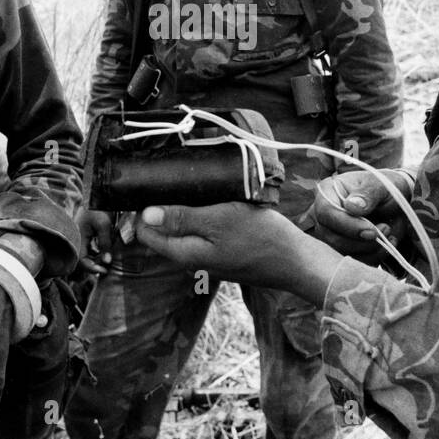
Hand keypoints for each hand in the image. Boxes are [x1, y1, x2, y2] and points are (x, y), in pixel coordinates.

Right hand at [76, 207, 114, 276]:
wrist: (100, 194)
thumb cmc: (100, 208)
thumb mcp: (105, 225)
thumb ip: (105, 244)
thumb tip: (107, 261)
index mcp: (78, 237)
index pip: (81, 260)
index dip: (91, 268)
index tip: (104, 270)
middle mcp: (77, 238)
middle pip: (84, 259)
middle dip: (96, 264)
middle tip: (107, 267)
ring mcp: (81, 236)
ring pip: (88, 254)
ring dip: (98, 257)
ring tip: (108, 256)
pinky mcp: (86, 234)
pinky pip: (91, 248)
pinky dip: (98, 251)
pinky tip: (107, 248)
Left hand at [134, 203, 343, 305]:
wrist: (296, 260)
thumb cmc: (260, 238)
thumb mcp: (219, 221)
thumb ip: (182, 218)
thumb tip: (144, 214)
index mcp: (185, 253)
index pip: (146, 232)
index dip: (142, 209)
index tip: (149, 183)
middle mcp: (191, 258)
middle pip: (163, 230)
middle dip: (162, 205)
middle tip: (173, 178)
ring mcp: (207, 255)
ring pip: (184, 228)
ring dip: (184, 208)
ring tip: (193, 184)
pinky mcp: (222, 250)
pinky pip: (202, 230)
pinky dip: (201, 213)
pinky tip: (212, 198)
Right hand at [309, 170, 410, 256]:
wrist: (393, 203)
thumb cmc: (383, 188)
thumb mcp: (380, 185)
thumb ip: (368, 194)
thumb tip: (352, 207)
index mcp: (327, 193)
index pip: (326, 213)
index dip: (348, 225)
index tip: (372, 231)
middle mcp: (323, 217)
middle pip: (332, 239)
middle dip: (362, 242)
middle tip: (386, 229)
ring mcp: (330, 236)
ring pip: (342, 255)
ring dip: (370, 250)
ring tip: (389, 233)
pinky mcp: (342, 251)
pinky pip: (353, 263)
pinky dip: (373, 258)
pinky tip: (386, 245)